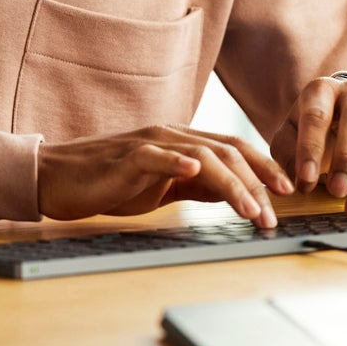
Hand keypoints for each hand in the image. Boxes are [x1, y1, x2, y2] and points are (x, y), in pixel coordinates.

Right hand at [37, 125, 293, 226]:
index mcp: (182, 142)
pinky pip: (157, 155)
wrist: (60, 177)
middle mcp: (172, 135)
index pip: (233, 150)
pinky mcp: (127, 156)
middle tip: (276, 211)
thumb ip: (194, 185)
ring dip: (232, 184)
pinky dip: (177, 161)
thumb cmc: (109, 183)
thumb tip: (230, 193)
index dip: (262, 168)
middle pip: (227, 152)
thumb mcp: (161, 187)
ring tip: (251, 210)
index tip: (286, 192)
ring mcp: (150, 142)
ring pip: (203, 156)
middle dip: (257, 181)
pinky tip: (194, 171)